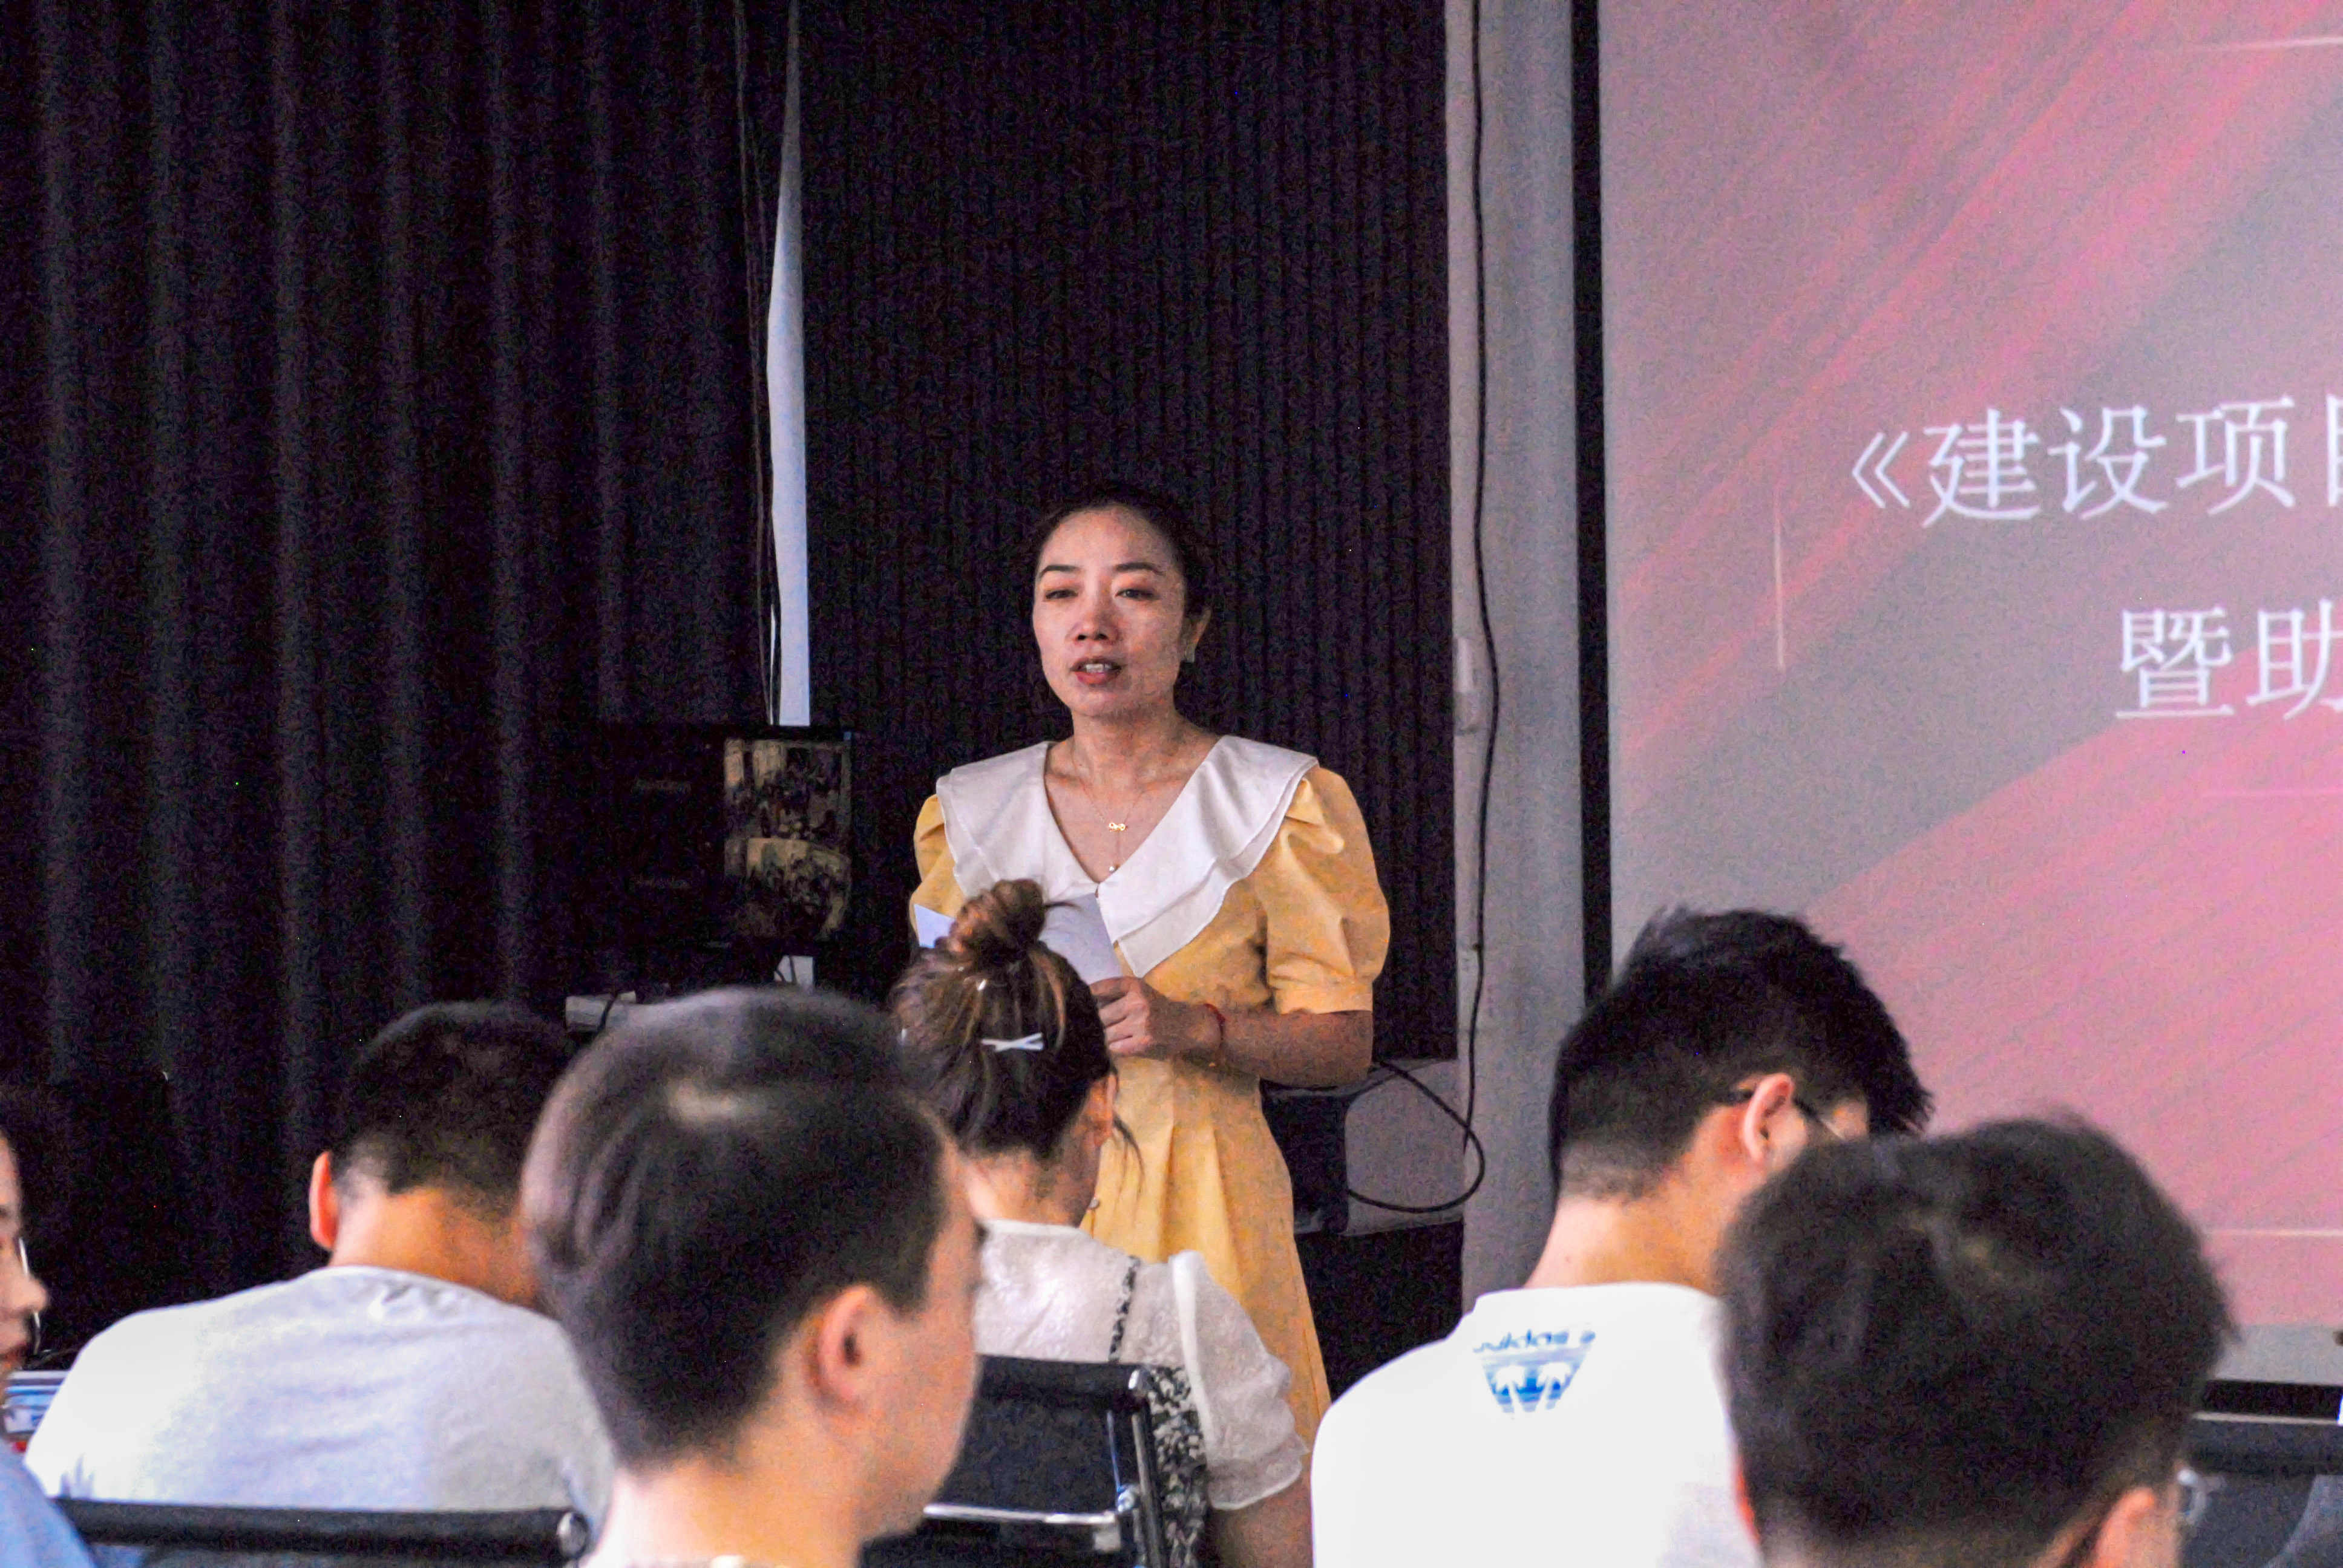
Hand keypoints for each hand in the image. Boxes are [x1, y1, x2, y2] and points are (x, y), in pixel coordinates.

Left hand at [1091, 976, 1214, 1062]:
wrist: (1187, 1026)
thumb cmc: (1157, 1008)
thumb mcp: (1140, 992)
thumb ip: (1115, 995)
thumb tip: (1082, 1002)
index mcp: (1134, 985)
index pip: (1100, 989)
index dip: (1087, 998)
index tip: (1079, 1003)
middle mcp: (1137, 1002)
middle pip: (1100, 1015)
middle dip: (1098, 1022)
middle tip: (1100, 1025)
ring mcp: (1141, 1024)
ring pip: (1106, 1033)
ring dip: (1107, 1036)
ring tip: (1116, 1034)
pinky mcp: (1143, 1043)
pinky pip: (1115, 1047)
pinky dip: (1115, 1047)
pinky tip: (1124, 1043)